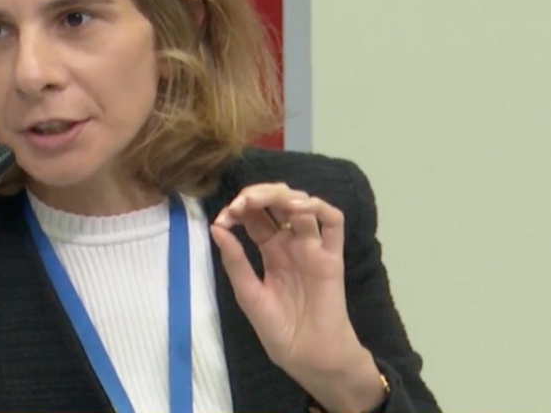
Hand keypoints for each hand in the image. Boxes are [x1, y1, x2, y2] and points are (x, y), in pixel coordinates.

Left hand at [210, 183, 385, 411]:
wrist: (308, 356)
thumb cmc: (279, 330)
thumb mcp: (248, 295)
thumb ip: (235, 262)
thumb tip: (216, 227)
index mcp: (270, 251)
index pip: (255, 216)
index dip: (239, 210)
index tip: (224, 218)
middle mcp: (291, 243)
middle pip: (276, 203)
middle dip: (256, 195)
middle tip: (240, 204)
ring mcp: (313, 247)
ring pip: (302, 205)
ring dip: (281, 195)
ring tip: (261, 201)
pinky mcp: (332, 256)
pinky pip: (334, 222)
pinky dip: (318, 207)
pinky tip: (298, 207)